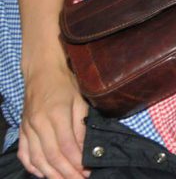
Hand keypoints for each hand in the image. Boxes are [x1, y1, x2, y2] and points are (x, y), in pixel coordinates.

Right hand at [19, 61, 89, 177]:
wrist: (42, 72)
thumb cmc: (66, 84)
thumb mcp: (80, 101)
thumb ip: (82, 126)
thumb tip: (87, 149)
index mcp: (56, 115)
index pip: (66, 146)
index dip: (76, 162)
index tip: (87, 171)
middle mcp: (38, 124)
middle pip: (51, 156)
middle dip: (66, 173)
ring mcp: (28, 128)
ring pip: (37, 158)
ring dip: (51, 174)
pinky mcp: (22, 130)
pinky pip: (24, 153)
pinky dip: (32, 167)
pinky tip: (43, 174)